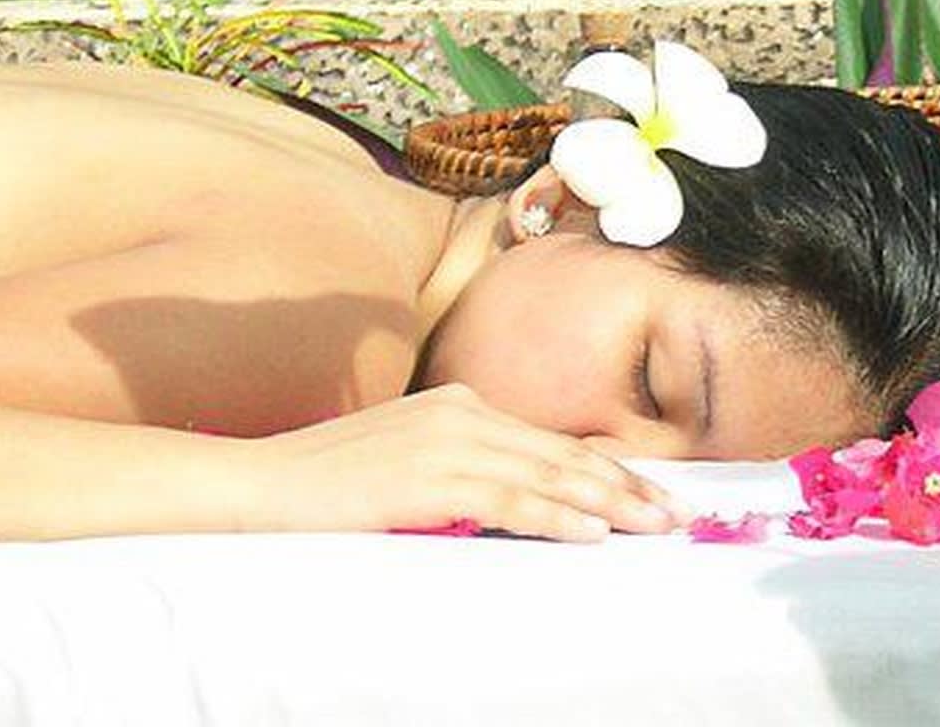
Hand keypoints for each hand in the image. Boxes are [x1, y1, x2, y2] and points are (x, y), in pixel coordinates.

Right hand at [249, 384, 688, 542]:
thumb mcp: (408, 465)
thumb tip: (519, 504)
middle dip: (629, 487)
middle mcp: (462, 411)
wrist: (258, 486)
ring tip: (656, 527)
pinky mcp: (428, 477)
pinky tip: (593, 535)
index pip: (552, 440)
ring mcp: (446, 440)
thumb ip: (463, 473)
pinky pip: (509, 500)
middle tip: (680, 515)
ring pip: (549, 474)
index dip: (610, 469)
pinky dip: (557, 517)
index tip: (655, 495)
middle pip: (564, 452)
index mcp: (460, 404)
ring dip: (611, 504)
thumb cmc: (328, 486)